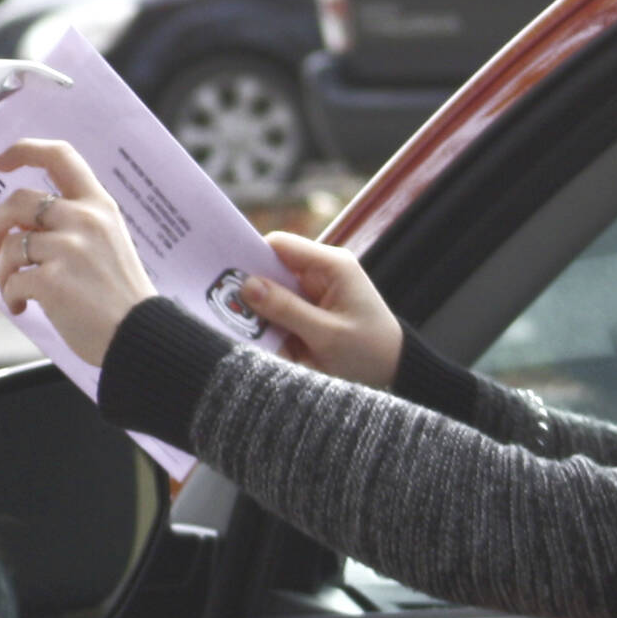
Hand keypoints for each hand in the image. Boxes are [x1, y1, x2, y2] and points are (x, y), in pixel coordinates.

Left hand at [0, 139, 155, 365]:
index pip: (60, 156)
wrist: (140, 336)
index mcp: (100, 206)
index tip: (1, 161)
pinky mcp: (53, 281)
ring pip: (10, 246)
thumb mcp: (109, 241)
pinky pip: (12, 281)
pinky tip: (25, 307)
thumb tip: (20, 224)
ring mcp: (68, 249)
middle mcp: (84, 220)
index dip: (24, 150)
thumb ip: (74, 223)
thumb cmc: (121, 296)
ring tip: (15, 289)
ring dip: (3, 270)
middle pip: (18, 200)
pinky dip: (11, 296)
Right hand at [239, 231, 400, 388]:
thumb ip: (286, 310)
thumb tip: (246, 286)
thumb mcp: (327, 334)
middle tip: (221, 303)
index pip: (280, 245)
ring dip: (257, 311)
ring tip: (234, 324)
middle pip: (271, 269)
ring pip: (271, 292)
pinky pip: (279, 311)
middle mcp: (321, 272)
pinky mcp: (310, 311)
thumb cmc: (370, 352)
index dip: (251, 256)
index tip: (224, 274)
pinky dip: (268, 324)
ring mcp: (314, 292)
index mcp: (331, 265)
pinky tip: (255, 337)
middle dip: (250, 288)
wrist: (395, 371)